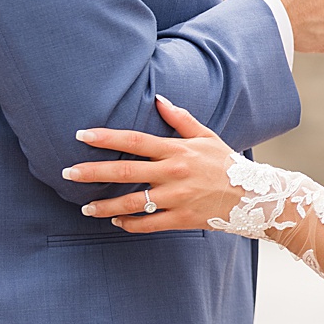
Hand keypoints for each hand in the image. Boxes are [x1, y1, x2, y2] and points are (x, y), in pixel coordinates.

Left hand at [63, 96, 240, 231]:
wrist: (255, 197)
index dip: (106, 138)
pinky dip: (129, 224)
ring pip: (132, 203)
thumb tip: (158, 99)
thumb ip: (181, 119)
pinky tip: (116, 221)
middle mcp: (175, 173)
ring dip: (104, 206)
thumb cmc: (227, 164)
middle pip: (125, 171)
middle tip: (68, 172)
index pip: (135, 141)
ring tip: (85, 207)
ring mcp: (178, 198)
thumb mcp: (208, 137)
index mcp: (179, 150)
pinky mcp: (182, 219)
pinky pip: (148, 224)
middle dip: (92, 172)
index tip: (81, 135)